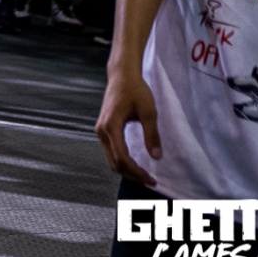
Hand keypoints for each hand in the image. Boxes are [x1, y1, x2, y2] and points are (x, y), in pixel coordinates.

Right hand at [96, 65, 160, 185]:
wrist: (122, 75)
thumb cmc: (136, 90)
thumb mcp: (148, 112)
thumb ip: (151, 135)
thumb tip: (156, 157)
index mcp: (111, 127)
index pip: (122, 158)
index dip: (137, 172)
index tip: (152, 179)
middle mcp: (102, 131)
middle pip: (114, 162)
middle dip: (132, 174)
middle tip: (150, 181)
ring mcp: (100, 130)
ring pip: (111, 158)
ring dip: (126, 170)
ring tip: (144, 175)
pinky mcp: (104, 128)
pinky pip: (111, 151)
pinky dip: (122, 161)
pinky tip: (135, 163)